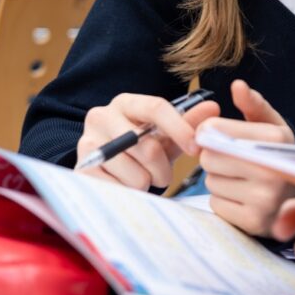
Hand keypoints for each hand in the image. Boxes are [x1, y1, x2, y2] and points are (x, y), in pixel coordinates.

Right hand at [76, 92, 218, 189]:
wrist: (105, 168)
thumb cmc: (141, 147)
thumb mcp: (165, 134)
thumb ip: (189, 121)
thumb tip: (213, 108)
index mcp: (126, 102)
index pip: (156, 107)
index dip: (180, 129)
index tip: (196, 148)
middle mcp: (102, 116)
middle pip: (147, 146)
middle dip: (163, 168)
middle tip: (163, 175)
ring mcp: (88, 142)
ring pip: (135, 173)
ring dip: (145, 183)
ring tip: (140, 178)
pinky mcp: (81, 169)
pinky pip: (118, 189)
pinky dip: (128, 192)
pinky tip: (124, 184)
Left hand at [198, 80, 294, 235]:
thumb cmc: (277, 154)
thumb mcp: (271, 125)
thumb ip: (253, 104)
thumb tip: (237, 85)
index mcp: (275, 139)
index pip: (215, 131)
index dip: (208, 132)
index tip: (214, 134)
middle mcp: (273, 169)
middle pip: (209, 157)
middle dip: (214, 156)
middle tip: (232, 159)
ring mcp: (265, 200)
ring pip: (211, 182)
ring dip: (218, 178)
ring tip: (240, 177)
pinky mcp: (254, 222)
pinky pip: (216, 204)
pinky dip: (223, 200)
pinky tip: (241, 196)